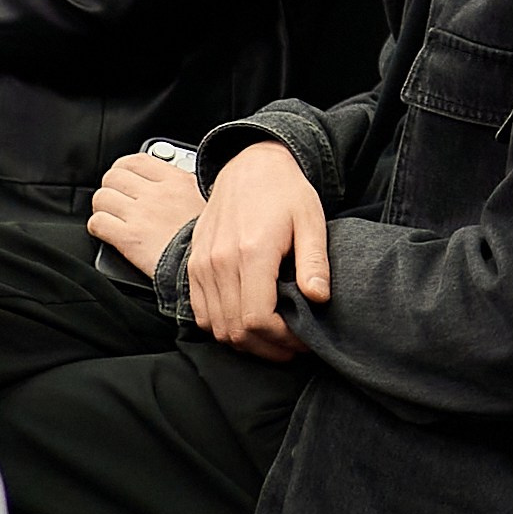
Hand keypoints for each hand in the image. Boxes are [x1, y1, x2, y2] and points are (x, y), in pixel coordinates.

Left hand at [88, 151, 206, 278]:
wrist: (203, 266)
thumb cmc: (209, 239)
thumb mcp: (208, 200)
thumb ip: (186, 187)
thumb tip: (174, 182)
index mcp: (176, 180)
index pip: (136, 160)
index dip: (124, 168)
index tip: (125, 178)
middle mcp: (155, 193)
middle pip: (113, 177)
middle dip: (111, 188)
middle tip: (117, 199)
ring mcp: (140, 214)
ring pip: (101, 197)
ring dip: (103, 207)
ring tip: (111, 215)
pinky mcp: (127, 238)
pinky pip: (97, 223)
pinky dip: (97, 227)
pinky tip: (107, 232)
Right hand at [188, 140, 329, 361]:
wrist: (249, 165)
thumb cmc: (285, 192)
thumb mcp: (311, 220)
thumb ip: (314, 261)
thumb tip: (319, 298)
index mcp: (251, 252)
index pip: (256, 319)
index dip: (281, 340)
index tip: (302, 341)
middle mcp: (219, 262)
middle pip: (235, 330)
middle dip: (266, 348)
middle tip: (291, 347)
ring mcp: (201, 265)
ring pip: (215, 326)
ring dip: (244, 342)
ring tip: (273, 339)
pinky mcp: (193, 265)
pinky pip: (200, 312)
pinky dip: (222, 327)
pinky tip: (247, 323)